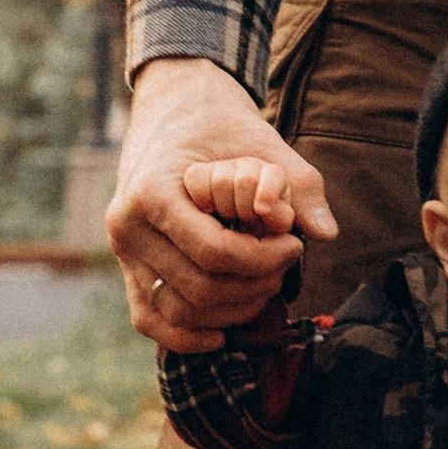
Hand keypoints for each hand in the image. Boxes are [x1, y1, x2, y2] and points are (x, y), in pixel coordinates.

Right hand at [109, 58, 336, 350]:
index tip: (293, 245)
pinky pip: (150, 320)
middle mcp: (127, 227)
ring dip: (230, 312)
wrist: (173, 112)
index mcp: (152, 192)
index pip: (214, 252)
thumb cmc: (220, 126)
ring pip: (178, 313)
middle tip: (284, 266)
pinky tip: (223, 332)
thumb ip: (298, 186)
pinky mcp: (127, 270)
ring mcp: (122, 253)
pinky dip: (187, 336)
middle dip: (253, 286)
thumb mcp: (262, 143)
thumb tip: (325, 234)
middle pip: (199, 289)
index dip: (264, 259)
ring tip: (264, 287)